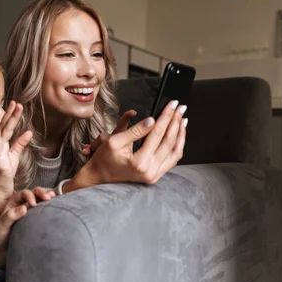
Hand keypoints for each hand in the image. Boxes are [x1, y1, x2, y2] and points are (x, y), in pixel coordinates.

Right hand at [0, 101, 31, 195]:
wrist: (0, 188)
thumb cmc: (5, 172)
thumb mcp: (15, 155)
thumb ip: (20, 143)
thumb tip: (29, 131)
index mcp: (3, 144)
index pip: (9, 126)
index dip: (13, 115)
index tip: (17, 103)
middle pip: (4, 128)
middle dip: (8, 116)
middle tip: (14, 103)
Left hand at [0, 187, 54, 269]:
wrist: (0, 253)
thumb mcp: (1, 226)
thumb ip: (10, 216)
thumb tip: (24, 208)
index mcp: (13, 204)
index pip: (24, 194)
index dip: (30, 196)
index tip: (33, 204)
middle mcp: (23, 206)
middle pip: (34, 194)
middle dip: (42, 193)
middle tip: (49, 197)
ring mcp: (31, 215)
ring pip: (41, 202)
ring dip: (48, 198)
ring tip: (54, 198)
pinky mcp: (37, 223)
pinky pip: (44, 213)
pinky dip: (51, 208)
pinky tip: (57, 207)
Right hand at [66, 101, 186, 191]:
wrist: (99, 177)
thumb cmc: (103, 159)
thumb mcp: (114, 141)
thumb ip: (134, 131)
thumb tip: (152, 120)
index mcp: (139, 162)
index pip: (157, 134)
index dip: (166, 116)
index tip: (172, 104)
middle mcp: (150, 171)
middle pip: (169, 141)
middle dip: (176, 122)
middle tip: (180, 108)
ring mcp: (154, 175)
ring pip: (175, 152)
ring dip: (180, 134)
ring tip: (182, 119)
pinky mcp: (155, 176)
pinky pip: (172, 159)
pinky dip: (177, 145)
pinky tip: (178, 135)